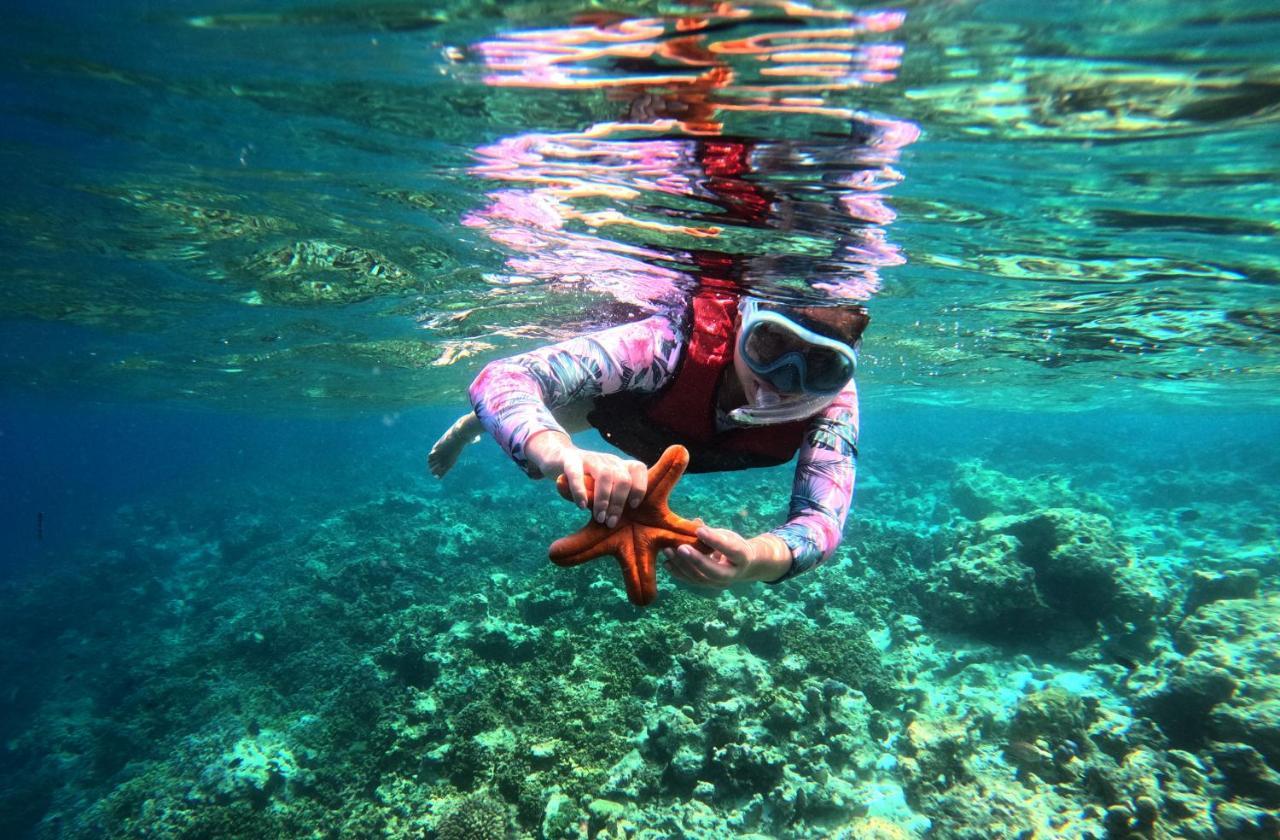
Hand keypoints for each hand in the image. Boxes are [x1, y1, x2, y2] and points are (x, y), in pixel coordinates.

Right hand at [531, 433, 647, 528]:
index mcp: (618, 465)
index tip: (633, 506)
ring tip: (599, 518)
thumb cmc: (583, 479)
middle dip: (618, 503)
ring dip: (603, 500)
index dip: (639, 487)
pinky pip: (576, 473)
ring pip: (604, 475)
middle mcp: (607, 460)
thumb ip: (609, 500)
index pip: (638, 469)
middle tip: (610, 522)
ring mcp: (589, 458)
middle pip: (622, 478)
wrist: (555, 457)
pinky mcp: (569, 459)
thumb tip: (616, 523)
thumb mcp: (600, 488)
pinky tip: (581, 505)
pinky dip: (580, 491)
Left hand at [661, 527, 791, 587]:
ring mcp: (720, 583)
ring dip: (682, 566)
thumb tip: (695, 523)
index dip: (714, 540)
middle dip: (696, 560)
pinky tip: (667, 563)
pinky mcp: (708, 586)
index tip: (699, 530)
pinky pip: (691, 582)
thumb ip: (712, 532)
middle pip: (714, 571)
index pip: (730, 549)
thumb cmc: (732, 544)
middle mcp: (733, 574)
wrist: (742, 565)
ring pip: (700, 579)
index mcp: (742, 557)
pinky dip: (678, 573)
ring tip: (668, 551)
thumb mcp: (727, 535)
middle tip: (680, 548)